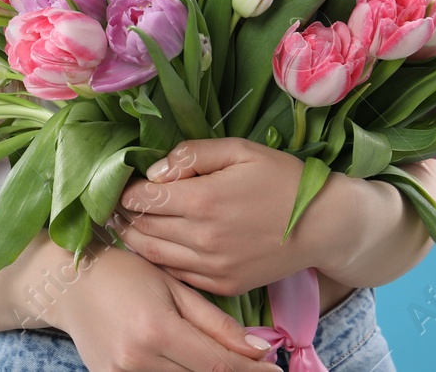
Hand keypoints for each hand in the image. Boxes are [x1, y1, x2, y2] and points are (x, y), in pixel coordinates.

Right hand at [46, 242, 275, 371]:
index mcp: (156, 329)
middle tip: (258, 369)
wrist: (69, 285)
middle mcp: (137, 359)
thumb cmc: (125, 274)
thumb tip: (258, 351)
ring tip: (224, 362)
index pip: (216, 363)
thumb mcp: (174, 287)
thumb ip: (215, 323)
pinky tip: (187, 362)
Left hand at [108, 138, 333, 295]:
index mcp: (203, 200)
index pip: (143, 198)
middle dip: (124, 215)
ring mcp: (212, 267)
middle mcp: (202, 238)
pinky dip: (160, 261)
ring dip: (135, 239)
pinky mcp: (223, 285)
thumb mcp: (240, 150)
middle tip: (113, 205)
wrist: (322, 225)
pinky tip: (156, 246)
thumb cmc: (282, 180)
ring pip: (154, 255)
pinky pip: (177, 274)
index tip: (119, 185)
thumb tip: (154, 171)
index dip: (126, 190)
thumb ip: (192, 154)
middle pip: (143, 228)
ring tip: (125, 225)